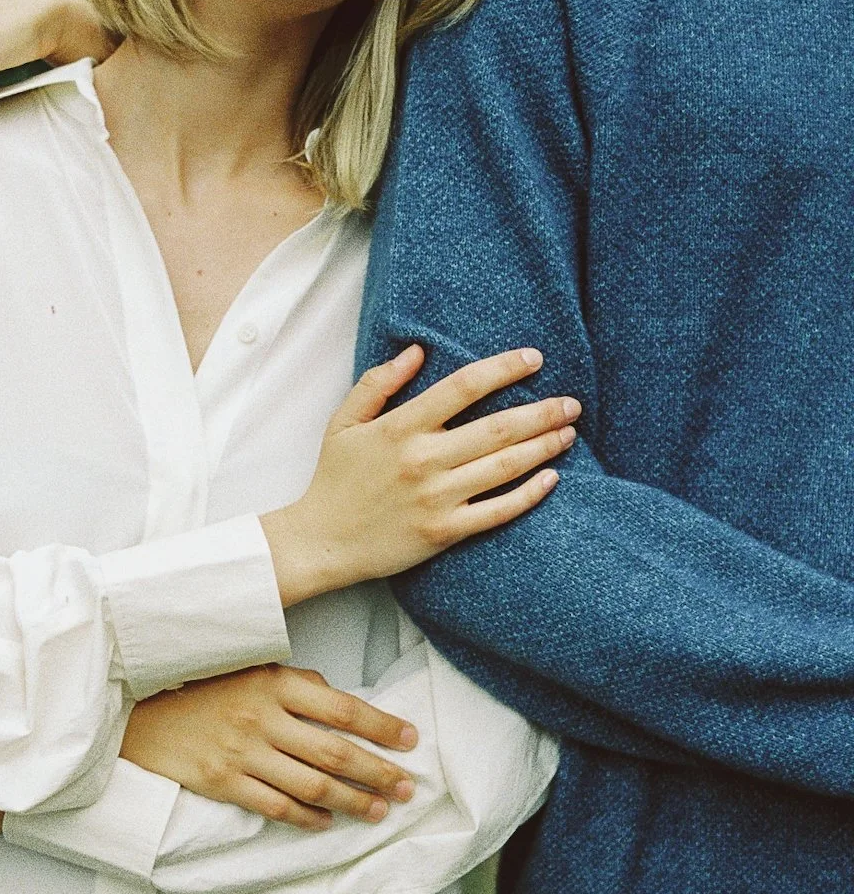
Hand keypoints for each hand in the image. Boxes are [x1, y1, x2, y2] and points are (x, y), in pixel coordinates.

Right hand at [121, 665, 418, 832]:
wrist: (137, 711)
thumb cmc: (200, 685)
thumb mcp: (249, 667)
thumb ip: (296, 683)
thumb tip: (339, 700)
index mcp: (274, 683)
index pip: (343, 709)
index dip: (382, 726)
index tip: (411, 740)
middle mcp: (261, 718)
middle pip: (335, 754)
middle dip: (378, 773)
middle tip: (408, 788)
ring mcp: (241, 754)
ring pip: (311, 787)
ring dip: (352, 802)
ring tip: (378, 810)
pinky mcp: (222, 783)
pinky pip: (275, 807)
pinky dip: (306, 818)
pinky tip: (327, 822)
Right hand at [262, 345, 578, 604]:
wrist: (321, 542)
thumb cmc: (334, 480)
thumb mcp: (343, 422)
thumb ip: (377, 383)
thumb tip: (416, 351)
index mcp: (400, 427)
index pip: (463, 386)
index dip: (504, 368)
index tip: (535, 359)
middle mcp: (423, 459)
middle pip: (498, 427)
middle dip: (543, 411)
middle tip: (572, 403)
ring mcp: (437, 497)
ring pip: (505, 466)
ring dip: (544, 447)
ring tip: (568, 432)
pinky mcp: (444, 531)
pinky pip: (497, 511)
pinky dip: (529, 493)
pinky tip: (551, 478)